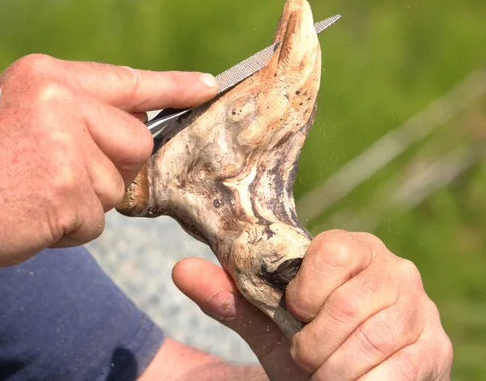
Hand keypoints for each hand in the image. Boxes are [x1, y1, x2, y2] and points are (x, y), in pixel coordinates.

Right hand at [0, 54, 216, 278]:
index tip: (207, 87)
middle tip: (62, 179)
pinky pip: (96, 220)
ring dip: (83, 203)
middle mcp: (58, 99)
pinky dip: (69, 230)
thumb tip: (134, 125)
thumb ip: (74, 114)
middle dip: (113, 170)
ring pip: (116, 186)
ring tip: (34, 197)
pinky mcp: (67, 189)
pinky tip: (31, 218)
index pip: (126, 81)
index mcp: (45, 76)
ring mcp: (65, 143)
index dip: (171, 87)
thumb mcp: (17, 118)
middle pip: (137, 142)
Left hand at [174, 230, 452, 379]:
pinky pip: (397, 372)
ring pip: (370, 340)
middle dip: (314, 344)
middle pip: (348, 304)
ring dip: (334, 369)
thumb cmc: (308, 343)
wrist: (347, 378)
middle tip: (305, 355)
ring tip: (324, 371)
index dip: (305, 291)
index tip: (294, 313)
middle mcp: (395, 271)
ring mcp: (421, 310)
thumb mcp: (268, 322)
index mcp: (354, 249)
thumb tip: (180, 269)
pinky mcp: (436, 350)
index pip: (333, 251)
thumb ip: (231, 298)